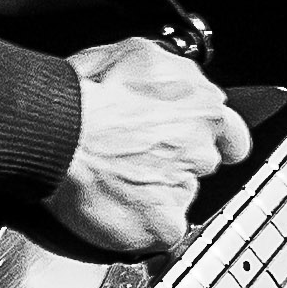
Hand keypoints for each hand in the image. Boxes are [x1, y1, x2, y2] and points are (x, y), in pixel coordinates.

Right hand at [45, 37, 247, 259]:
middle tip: (132, 155)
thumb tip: (173, 83)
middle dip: (172, 161)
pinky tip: (113, 206)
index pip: (231, 134)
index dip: (212, 139)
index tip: (195, 144)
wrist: (55, 132)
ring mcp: (183, 191)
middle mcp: (201, 150)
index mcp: (203, 107)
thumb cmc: (85, 93)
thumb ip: (171, 76)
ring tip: (113, 179)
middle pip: (198, 165)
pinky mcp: (163, 227)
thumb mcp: (138, 55)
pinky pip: (158, 232)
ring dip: (153, 192)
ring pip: (176, 197)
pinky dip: (139, 225)